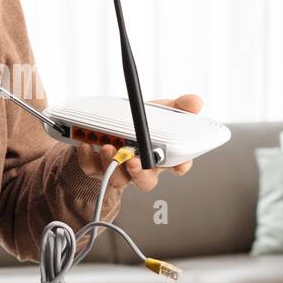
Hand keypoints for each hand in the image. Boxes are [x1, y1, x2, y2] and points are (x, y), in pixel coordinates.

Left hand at [75, 93, 202, 192]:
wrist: (108, 126)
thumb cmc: (139, 123)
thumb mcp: (161, 110)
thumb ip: (179, 107)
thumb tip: (194, 101)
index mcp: (161, 156)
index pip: (177, 166)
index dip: (180, 167)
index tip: (179, 163)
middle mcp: (141, 168)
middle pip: (146, 181)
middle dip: (140, 173)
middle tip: (135, 161)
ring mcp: (119, 170)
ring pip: (118, 179)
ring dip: (114, 165)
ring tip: (109, 147)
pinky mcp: (96, 167)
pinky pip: (91, 168)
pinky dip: (88, 158)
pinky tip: (87, 144)